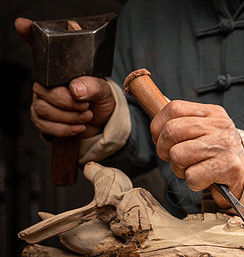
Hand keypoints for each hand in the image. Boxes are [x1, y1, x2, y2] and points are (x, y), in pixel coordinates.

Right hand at [14, 17, 114, 137]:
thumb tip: (76, 88)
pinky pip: (44, 125)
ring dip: (69, 116)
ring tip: (86, 115)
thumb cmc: (100, 102)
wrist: (101, 125)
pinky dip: (64, 129)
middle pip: (42, 89)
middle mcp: (47, 82)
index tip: (23, 24)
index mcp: (61, 69)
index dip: (30, 35)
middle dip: (67, 102)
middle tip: (86, 105)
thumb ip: (93, 86)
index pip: (41, 49)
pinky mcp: (42, 119)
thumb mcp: (105, 92)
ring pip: (43, 109)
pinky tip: (79, 127)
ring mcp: (42, 100)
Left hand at [150, 100, 243, 207]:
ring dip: (179, 168)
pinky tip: (205, 178)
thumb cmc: (217, 154)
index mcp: (212, 113)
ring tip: (194, 168)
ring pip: (177, 155)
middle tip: (174, 158)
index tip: (159, 138)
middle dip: (164, 149)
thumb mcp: (203, 131)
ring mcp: (224, 146)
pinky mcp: (228, 167)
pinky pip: (191, 176)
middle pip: (171, 131)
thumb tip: (155, 126)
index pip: (174, 108)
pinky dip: (193, 182)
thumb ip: (181, 124)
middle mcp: (220, 126)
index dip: (157, 125)